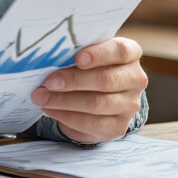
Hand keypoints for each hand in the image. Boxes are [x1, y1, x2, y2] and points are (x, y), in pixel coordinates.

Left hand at [30, 37, 146, 143]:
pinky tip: (50, 109)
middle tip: (48, 82)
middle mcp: (135, 78)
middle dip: (73, 81)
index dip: (99, 54)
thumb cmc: (88, 68)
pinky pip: (91, 123)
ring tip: (42, 97)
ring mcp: (129, 104)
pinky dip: (66, 116)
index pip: (120, 51)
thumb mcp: (85, 55)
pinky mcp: (118, 126)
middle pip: (106, 80)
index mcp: (130, 54)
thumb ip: (76, 52)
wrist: (97, 99)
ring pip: (97, 103)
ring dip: (64, 101)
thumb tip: (50, 56)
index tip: (78, 59)